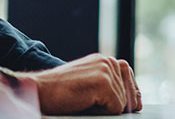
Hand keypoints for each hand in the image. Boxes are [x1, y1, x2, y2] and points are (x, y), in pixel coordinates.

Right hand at [9, 53, 141, 113]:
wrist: (39, 91)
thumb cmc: (60, 93)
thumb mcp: (89, 86)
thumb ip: (110, 87)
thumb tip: (135, 101)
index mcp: (105, 60)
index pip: (129, 79)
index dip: (127, 96)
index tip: (119, 105)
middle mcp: (108, 61)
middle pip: (129, 93)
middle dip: (117, 104)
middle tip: (91, 103)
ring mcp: (106, 70)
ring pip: (122, 103)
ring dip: (105, 109)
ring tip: (85, 102)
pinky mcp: (103, 82)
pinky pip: (116, 108)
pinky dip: (101, 113)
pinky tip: (85, 105)